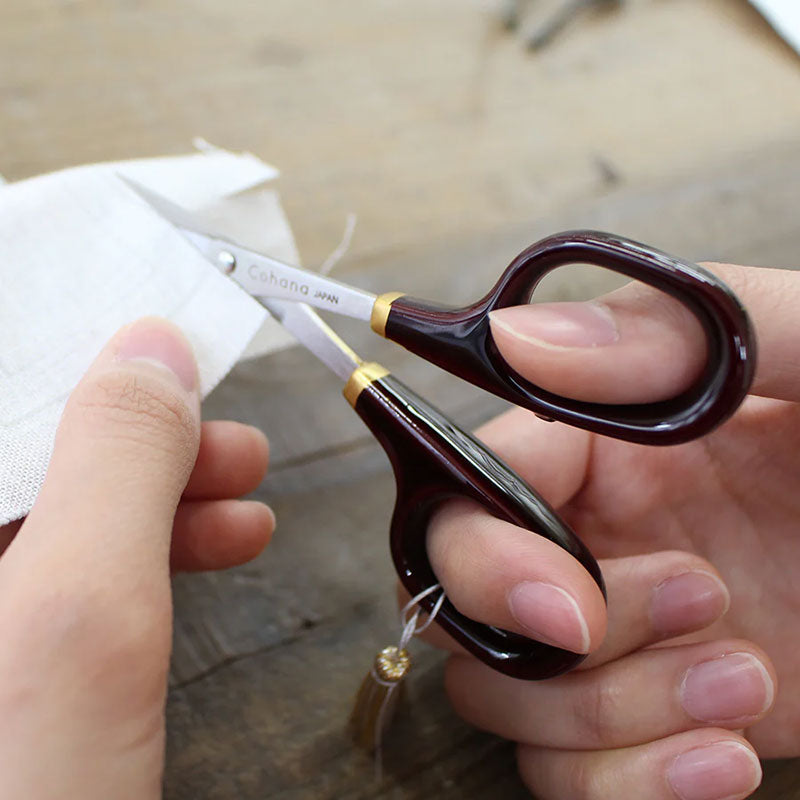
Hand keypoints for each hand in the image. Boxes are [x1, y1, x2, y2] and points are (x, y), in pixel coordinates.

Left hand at [0, 318, 272, 799]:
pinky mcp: (9, 663)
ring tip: (246, 489)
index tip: (145, 337)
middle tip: (221, 429)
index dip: (53, 352)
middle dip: (128, 434)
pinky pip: (69, 571)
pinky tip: (221, 539)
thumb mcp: (76, 628)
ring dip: (154, 490)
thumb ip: (114, 468)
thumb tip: (152, 347)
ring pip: (51, 514)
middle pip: (18, 455)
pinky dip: (148, 547)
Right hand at [419, 263, 799, 799]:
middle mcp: (591, 533)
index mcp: (599, 440)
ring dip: (609, 718)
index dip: (486, 559)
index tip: (569, 609)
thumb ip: (670, 334)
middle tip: (696, 608)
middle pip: (464, 610)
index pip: (466, 493)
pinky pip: (574, 771)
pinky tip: (727, 757)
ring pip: (513, 700)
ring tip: (747, 677)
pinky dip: (627, 786)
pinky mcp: (658, 711)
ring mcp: (622, 629)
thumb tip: (516, 337)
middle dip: (556, 650)